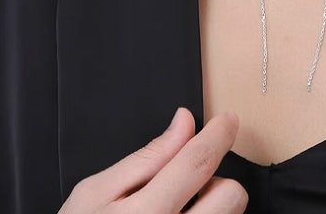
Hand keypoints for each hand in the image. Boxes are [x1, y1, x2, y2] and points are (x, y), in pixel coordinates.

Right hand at [59, 108, 246, 212]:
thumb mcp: (94, 193)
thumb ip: (145, 157)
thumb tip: (183, 123)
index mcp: (146, 213)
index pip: (198, 162)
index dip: (218, 134)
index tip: (228, 121)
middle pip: (230, 194)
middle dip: (215, 179)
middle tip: (188, 183)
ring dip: (211, 206)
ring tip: (175, 211)